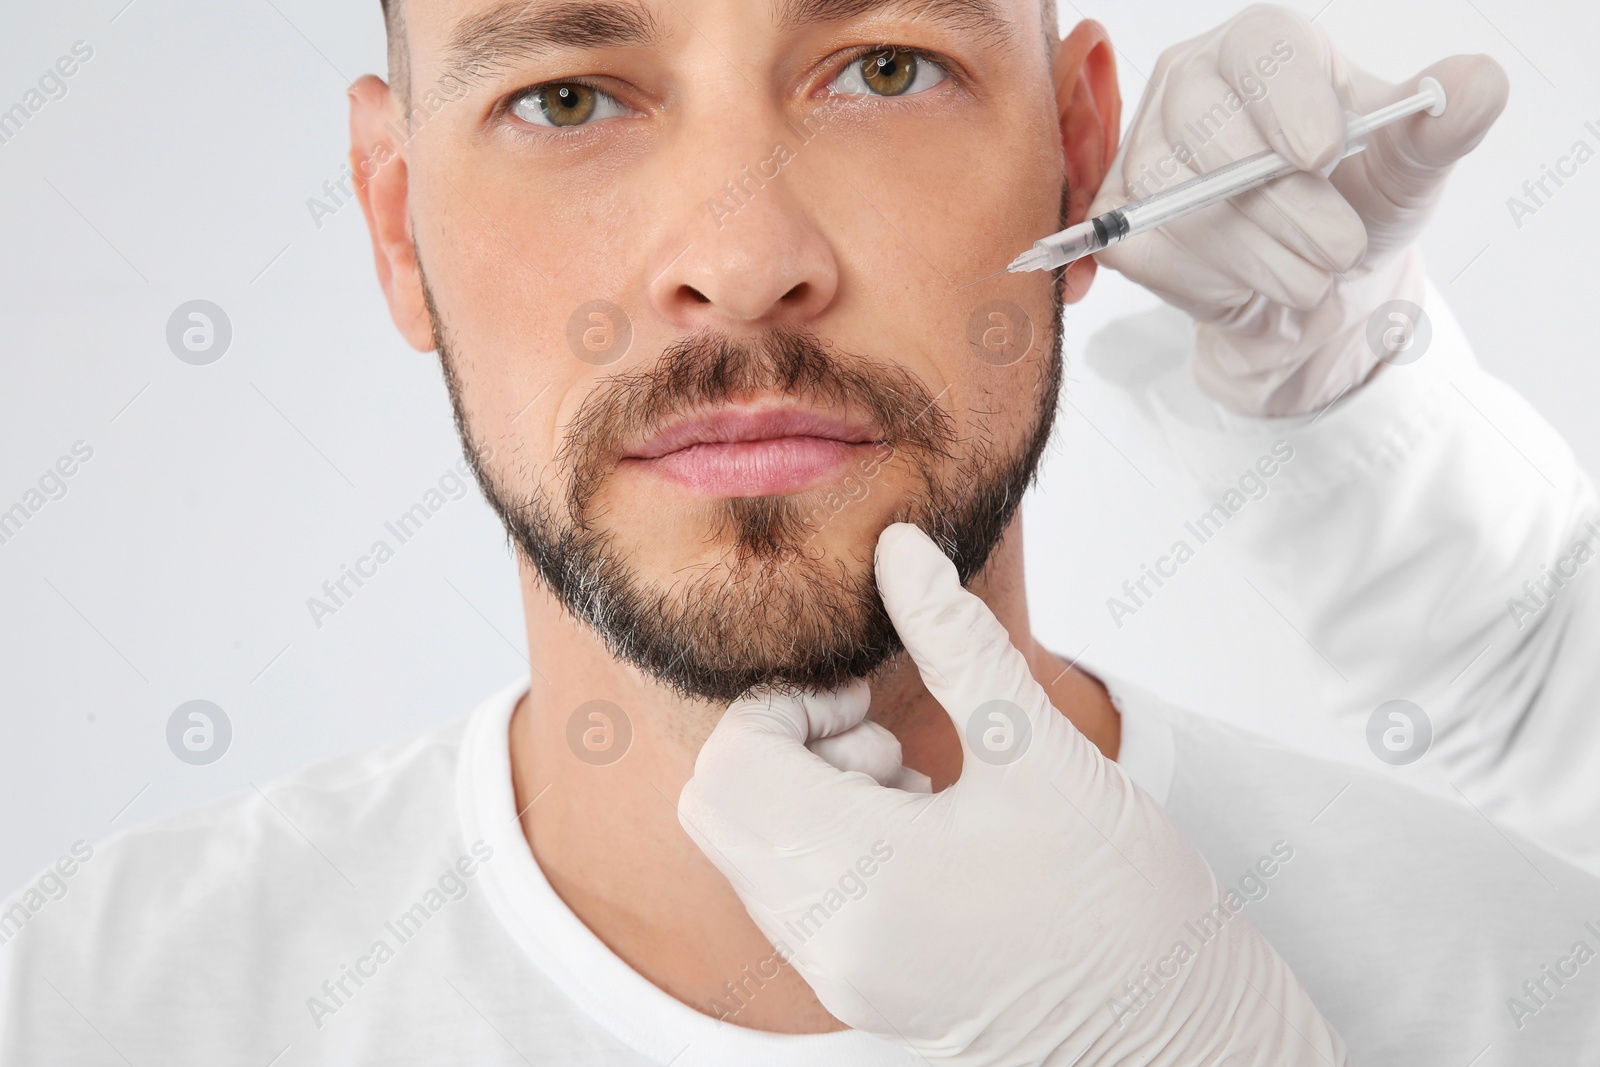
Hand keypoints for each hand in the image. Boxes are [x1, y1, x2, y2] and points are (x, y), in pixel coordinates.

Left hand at [678, 523, 1347, 1064]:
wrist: (1183, 1033)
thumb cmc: (1126, 900)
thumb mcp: (1039, 752)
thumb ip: (955, 642)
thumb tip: (900, 548)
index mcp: (864, 880)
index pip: (733, 766)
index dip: (781, 706)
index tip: (861, 695)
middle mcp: (831, 942)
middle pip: (721, 813)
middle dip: (782, 747)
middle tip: (879, 733)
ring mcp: (840, 979)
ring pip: (749, 859)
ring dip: (805, 796)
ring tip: (912, 785)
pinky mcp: (860, 994)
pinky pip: (791, 902)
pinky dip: (824, 845)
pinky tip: (918, 831)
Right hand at [1091, 4, 1507, 415]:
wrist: (1308, 275)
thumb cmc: (1352, 198)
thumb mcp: (1409, 163)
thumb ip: (1444, 122)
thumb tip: (1478, 84)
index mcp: (1260, 49)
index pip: (1257, 51)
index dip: (1287, 100)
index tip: (1321, 154)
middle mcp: (1189, 87)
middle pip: (1209, 131)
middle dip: (1283, 202)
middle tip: (1341, 246)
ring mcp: (1145, 154)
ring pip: (1181, 201)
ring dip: (1262, 252)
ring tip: (1311, 273)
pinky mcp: (1124, 222)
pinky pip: (1157, 249)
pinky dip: (1220, 278)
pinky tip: (1255, 280)